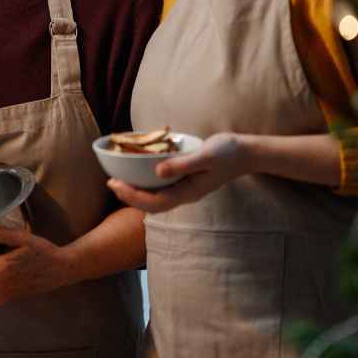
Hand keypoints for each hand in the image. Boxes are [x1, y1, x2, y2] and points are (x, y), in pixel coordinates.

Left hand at [107, 132, 249, 212]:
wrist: (246, 152)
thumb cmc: (228, 153)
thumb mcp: (205, 156)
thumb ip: (182, 165)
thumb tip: (157, 172)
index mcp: (188, 192)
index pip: (154, 202)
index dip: (132, 196)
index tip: (115, 184)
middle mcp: (185, 194)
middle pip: (152, 204)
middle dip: (130, 196)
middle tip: (111, 182)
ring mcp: (186, 189)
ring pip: (156, 197)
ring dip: (137, 191)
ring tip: (119, 180)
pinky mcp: (187, 181)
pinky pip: (163, 187)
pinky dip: (148, 183)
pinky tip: (139, 172)